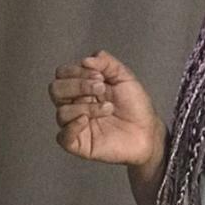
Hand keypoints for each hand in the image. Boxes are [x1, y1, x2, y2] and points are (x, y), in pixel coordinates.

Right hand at [49, 50, 163, 165]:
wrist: (149, 131)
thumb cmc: (136, 107)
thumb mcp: (124, 76)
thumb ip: (106, 62)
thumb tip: (86, 60)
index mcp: (81, 88)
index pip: (62, 74)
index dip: (77, 71)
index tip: (100, 75)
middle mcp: (75, 104)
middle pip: (56, 90)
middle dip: (78, 86)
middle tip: (102, 88)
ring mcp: (76, 124)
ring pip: (62, 113)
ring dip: (86, 107)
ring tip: (108, 108)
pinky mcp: (80, 144)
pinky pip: (63, 138)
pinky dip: (72, 127)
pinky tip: (86, 121)